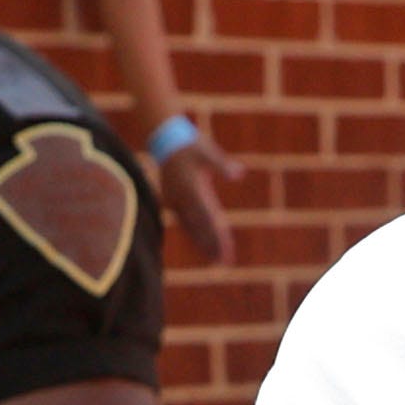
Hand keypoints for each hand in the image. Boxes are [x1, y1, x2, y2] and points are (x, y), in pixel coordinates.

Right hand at [155, 129, 238, 266]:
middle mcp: (183, 200)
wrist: (166, 142)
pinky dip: (193, 235)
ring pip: (190, 228)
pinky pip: (184, 223)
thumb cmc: (190, 147)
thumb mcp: (207, 153)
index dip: (217, 235)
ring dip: (202, 244)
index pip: (208, 218)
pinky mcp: (174, 203)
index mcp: (192, 189)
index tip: (225, 249)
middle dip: (211, 246)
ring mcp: (176, 202)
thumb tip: (238, 173)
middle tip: (223, 263)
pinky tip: (201, 245)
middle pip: (199, 228)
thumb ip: (222, 165)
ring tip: (214, 260)